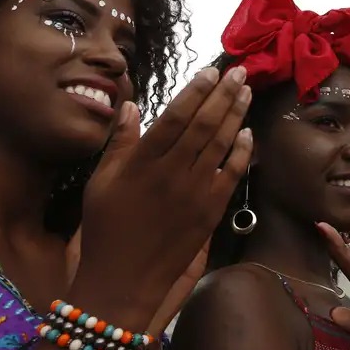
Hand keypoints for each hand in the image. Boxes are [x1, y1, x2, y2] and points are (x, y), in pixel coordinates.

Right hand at [69, 67, 252, 331]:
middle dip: (224, 94)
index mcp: (142, 163)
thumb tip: (131, 105)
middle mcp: (171, 174)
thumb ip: (119, 142)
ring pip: (221, 145)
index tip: (210, 71)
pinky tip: (249, 133)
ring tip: (246, 91)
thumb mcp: (100, 182)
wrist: (124, 279)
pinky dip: (242, 152)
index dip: (195, 91)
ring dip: (236, 115)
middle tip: (239, 71)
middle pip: (204, 125)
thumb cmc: (106, 228)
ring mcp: (194, 193)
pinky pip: (231, 175)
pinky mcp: (210, 212)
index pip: (174, 117)